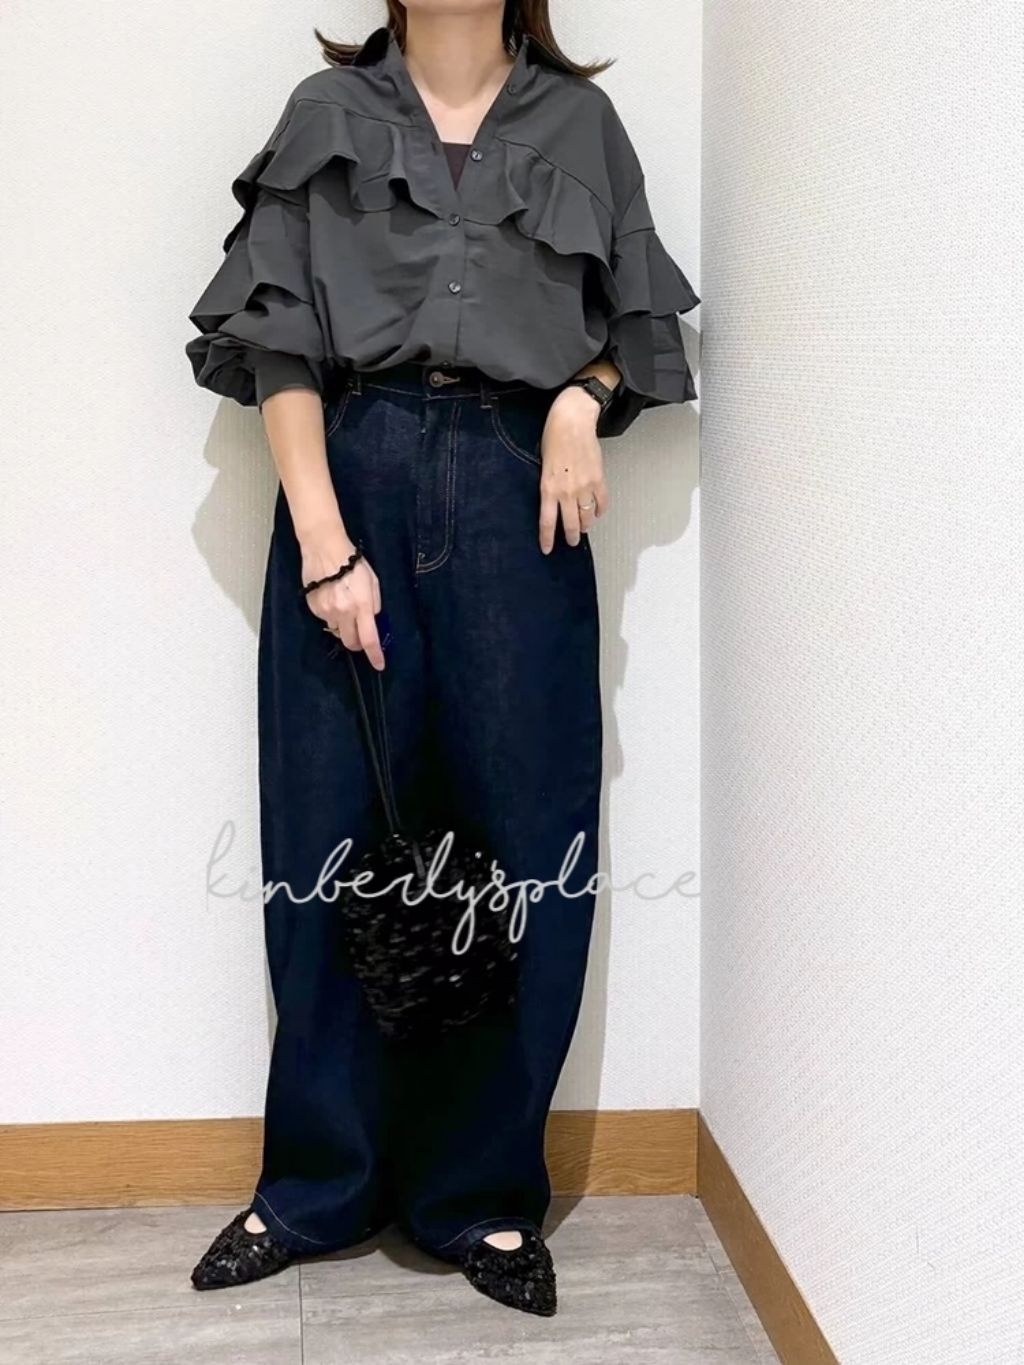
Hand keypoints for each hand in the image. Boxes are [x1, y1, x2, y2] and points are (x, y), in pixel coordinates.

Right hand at [300, 529, 384, 669]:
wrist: (324, 548)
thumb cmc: (352, 562)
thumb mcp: (373, 582)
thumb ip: (374, 604)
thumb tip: (373, 619)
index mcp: (362, 606)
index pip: (369, 639)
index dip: (375, 655)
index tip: (379, 665)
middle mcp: (343, 613)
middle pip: (350, 642)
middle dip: (357, 642)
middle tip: (360, 631)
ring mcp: (326, 611)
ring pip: (336, 631)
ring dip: (343, 626)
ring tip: (343, 606)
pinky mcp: (313, 607)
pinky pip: (324, 619)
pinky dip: (330, 615)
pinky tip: (331, 598)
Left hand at [538, 387, 609, 553]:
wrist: (572, 421)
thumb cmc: (553, 437)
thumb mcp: (543, 466)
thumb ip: (548, 486)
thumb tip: (553, 501)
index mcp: (548, 488)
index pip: (547, 522)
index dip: (547, 539)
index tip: (547, 550)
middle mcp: (566, 491)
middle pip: (570, 524)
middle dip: (571, 537)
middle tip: (572, 542)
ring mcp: (584, 486)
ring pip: (587, 516)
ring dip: (586, 524)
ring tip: (584, 527)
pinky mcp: (598, 479)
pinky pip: (602, 502)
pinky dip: (600, 510)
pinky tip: (597, 512)